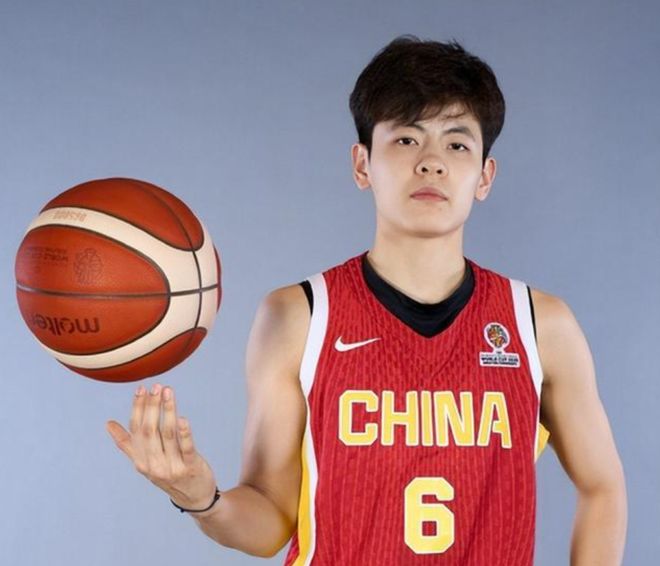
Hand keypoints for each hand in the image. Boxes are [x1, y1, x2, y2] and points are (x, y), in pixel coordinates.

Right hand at [106, 383, 217, 509]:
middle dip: (152, 406)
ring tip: (168, 391)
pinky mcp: (190, 466)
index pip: (136, 430)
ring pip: (167, 434)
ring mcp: (172, 467)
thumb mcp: (146, 462)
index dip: (137, 408)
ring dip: (167, 411)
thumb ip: (128, 444)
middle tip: (156, 386)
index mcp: (141, 460)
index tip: (141, 388)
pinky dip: (184, 433)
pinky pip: (186, 447)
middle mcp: (153, 464)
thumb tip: (108, 424)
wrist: (193, 499)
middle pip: (150, 430)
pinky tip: (183, 419)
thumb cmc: (168, 474)